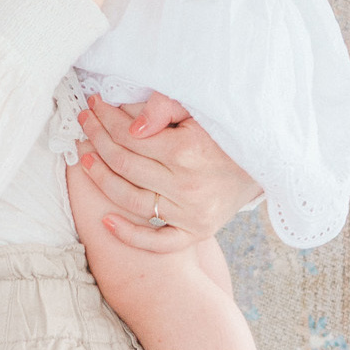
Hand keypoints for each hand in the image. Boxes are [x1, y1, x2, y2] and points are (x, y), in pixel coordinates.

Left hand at [74, 95, 262, 252]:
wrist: (266, 166)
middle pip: (125, 166)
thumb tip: (132, 125)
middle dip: (97, 141)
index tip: (94, 107)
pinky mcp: (196, 233)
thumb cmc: (227, 133)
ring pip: (131, 201)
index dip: (106, 120)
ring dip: (101, 180)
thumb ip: (165, 108)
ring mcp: (191, 214)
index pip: (130, 137)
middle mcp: (188, 186)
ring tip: (85, 159)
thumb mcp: (201, 110)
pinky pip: (157, 242)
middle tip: (84, 125)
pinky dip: (129, 234)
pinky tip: (105, 220)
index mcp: (188, 151)